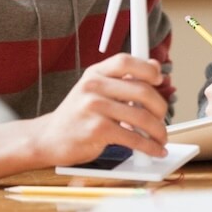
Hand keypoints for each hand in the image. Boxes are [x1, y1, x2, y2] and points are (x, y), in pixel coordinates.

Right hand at [28, 53, 169, 166]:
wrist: (48, 138)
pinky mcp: (96, 130)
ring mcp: (94, 107)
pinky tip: (153, 150)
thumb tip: (155, 67)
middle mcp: (93, 86)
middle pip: (142, 90)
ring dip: (158, 130)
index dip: (147, 69)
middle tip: (163, 117)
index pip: (126, 61)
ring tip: (161, 137)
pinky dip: (148, 146)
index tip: (159, 80)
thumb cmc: (78, 114)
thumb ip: (123, 79)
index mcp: (96, 72)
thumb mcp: (96, 89)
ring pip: (141, 116)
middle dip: (160, 106)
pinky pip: (132, 137)